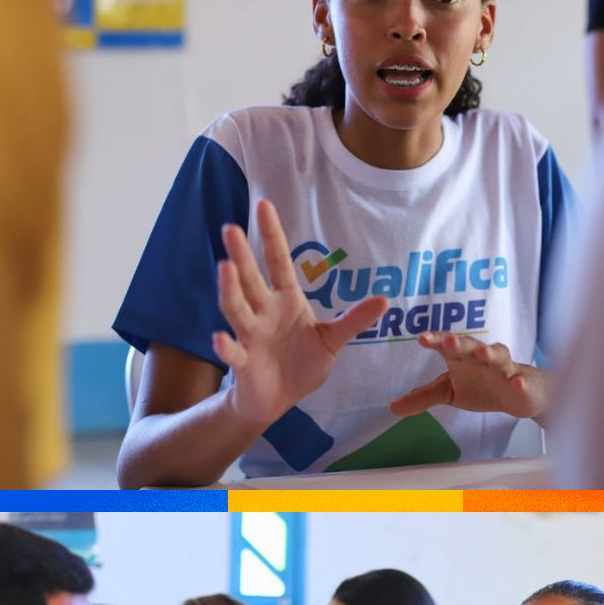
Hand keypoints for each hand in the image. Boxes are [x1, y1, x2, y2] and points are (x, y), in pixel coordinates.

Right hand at [213, 199, 387, 426]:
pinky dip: (225, 346)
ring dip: (230, 289)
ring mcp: (250, 336)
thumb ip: (354, 320)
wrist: (278, 399)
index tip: (264, 204)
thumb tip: (385, 299)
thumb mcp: (332, 340)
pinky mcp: (243, 363)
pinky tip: (218, 338)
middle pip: (250, 279)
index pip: (277, 262)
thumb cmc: (302, 364)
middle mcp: (263, 313)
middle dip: (242, 254)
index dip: (271, 234)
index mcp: (286, 301)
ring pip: (236, 309)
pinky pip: (233, 353)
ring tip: (225, 266)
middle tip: (231, 228)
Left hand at [389, 332, 552, 422]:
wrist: (519, 394)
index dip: (435, 340)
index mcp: (460, 357)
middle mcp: (480, 356)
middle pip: (470, 345)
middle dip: (460, 342)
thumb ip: (423, 397)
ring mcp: (503, 367)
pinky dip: (519, 382)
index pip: (445, 345)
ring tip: (482, 353)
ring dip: (490, 353)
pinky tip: (516, 384)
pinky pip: (520, 381)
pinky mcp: (520, 382)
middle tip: (449, 342)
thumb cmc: (481, 386)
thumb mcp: (448, 392)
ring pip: (497, 356)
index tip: (421, 339)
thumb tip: (392, 407)